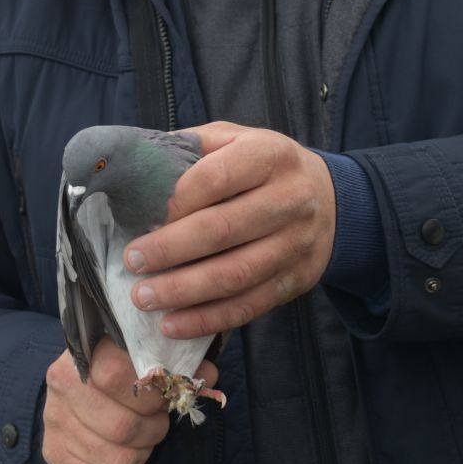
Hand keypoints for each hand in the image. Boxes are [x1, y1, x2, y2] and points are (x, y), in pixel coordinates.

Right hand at [43, 338, 217, 463]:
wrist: (78, 381)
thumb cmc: (120, 367)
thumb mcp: (144, 356)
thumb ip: (176, 361)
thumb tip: (207, 374)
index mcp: (84, 356)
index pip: (119, 378)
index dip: (153, 393)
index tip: (165, 395)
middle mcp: (62, 389)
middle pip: (121, 427)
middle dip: (154, 430)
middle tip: (159, 422)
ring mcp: (55, 425)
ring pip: (117, 461)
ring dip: (143, 454)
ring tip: (145, 440)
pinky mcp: (56, 456)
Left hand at [125, 122, 335, 339]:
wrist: (331, 200)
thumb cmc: (262, 168)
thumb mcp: (234, 139)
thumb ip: (191, 147)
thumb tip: (135, 164)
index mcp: (270, 155)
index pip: (216, 177)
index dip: (175, 200)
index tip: (141, 217)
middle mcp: (291, 198)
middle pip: (223, 229)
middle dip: (170, 250)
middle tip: (132, 262)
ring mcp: (297, 243)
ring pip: (235, 274)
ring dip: (183, 291)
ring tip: (144, 297)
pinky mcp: (297, 280)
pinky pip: (249, 306)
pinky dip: (207, 319)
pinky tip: (173, 324)